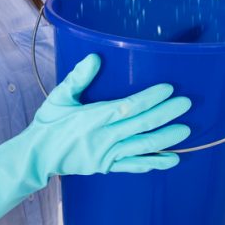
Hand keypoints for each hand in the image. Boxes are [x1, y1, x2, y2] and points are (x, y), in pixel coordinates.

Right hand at [0, 53, 190, 224]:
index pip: (128, 106)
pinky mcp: (107, 167)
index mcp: (94, 117)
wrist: (38, 156)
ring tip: (186, 130)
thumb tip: (95, 57)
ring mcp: (107, 154)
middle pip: (141, 125)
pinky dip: (154, 163)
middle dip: (166, 114)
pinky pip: (134, 166)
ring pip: (142, 147)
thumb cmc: (49, 123)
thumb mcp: (60, 97)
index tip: (169, 89)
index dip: (150, 98)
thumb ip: (78, 77)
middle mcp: (104, 137)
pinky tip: (172, 159)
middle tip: (186, 104)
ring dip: (166, 139)